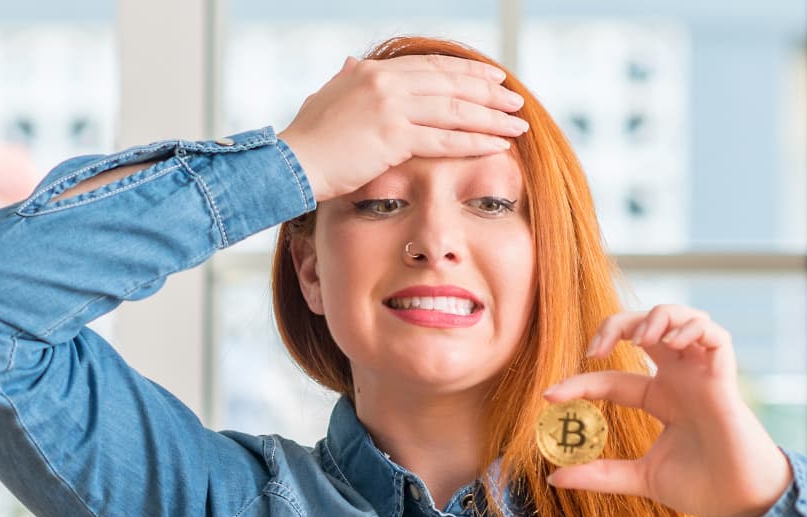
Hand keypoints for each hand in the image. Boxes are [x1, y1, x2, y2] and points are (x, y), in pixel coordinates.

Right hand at [278, 54, 526, 201]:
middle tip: (516, 102)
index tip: (493, 80)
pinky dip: (474, 142)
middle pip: (450, 84)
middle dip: (488, 94)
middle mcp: (384, 81)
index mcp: (372, 71)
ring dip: (491, 118)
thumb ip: (346, 80)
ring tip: (518, 126)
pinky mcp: (392, 136)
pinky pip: (444, 139)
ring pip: (454, 110)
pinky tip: (497, 145)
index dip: (466, 74)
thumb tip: (351, 64)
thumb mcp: (327, 98)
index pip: (432, 68)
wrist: (289, 163)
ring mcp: (389, 106)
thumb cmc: (306, 140)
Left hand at [544, 305, 793, 516]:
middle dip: (615, 325)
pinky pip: (714, 334)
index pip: (610, 378)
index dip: (579, 382)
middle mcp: (678, 379)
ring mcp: (702, 375)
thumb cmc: (701, 486)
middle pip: (644, 328)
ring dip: (654, 317)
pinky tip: (670, 343)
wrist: (742, 503)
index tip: (549, 397)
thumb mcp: (641, 478)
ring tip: (639, 340)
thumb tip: (553, 478)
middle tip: (594, 350)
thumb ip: (599, 474)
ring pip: (680, 317)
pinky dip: (691, 327)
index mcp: (658, 398)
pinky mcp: (725, 378)